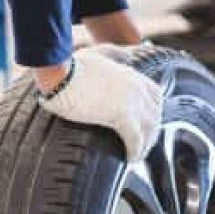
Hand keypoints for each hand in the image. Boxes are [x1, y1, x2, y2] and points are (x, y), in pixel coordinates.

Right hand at [35, 47, 162, 162]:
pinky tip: (129, 159)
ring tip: (136, 155)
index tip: (147, 122)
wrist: (59, 75)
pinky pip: (136, 140)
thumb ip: (113, 53)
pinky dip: (135, 151)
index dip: (153, 109)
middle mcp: (136, 88)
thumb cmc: (69, 65)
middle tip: (142, 144)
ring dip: (145, 144)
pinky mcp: (122, 117)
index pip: (155, 93)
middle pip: (155, 114)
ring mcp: (132, 102)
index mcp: (131, 74)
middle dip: (151, 130)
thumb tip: (126, 54)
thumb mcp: (96, 54)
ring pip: (150, 129)